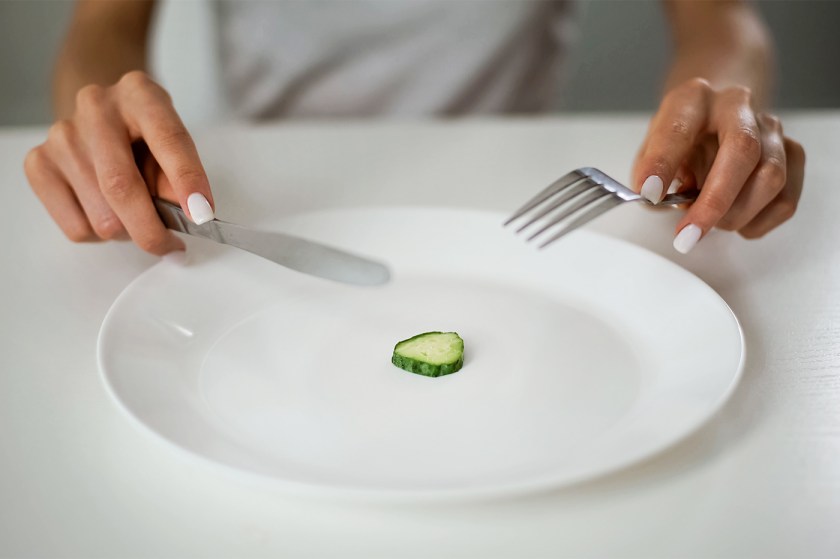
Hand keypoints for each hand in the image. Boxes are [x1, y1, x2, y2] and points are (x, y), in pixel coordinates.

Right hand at [24, 71, 214, 254]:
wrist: (98, 117)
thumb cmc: (143, 138)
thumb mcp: (171, 146)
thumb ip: (179, 177)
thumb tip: (187, 218)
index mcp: (140, 94)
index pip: (168, 139)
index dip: (187, 179)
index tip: (202, 215)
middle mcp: (96, 107)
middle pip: (121, 186)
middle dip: (151, 230)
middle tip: (170, 247)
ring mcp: (61, 134)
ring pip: (101, 217)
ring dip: (126, 231)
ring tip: (132, 214)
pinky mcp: (38, 163)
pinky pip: (77, 227)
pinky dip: (99, 235)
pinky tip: (104, 210)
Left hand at [632, 78, 804, 252]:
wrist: (713, 120)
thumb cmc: (679, 140)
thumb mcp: (649, 152)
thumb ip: (649, 174)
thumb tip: (657, 199)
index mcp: (693, 99)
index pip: (680, 128)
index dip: (663, 163)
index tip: (650, 194)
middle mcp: (736, 106)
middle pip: (743, 150)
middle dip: (715, 201)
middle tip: (688, 234)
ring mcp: (771, 129)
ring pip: (771, 178)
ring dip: (736, 214)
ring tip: (708, 221)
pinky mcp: (792, 155)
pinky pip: (785, 200)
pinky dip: (756, 222)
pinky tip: (734, 219)